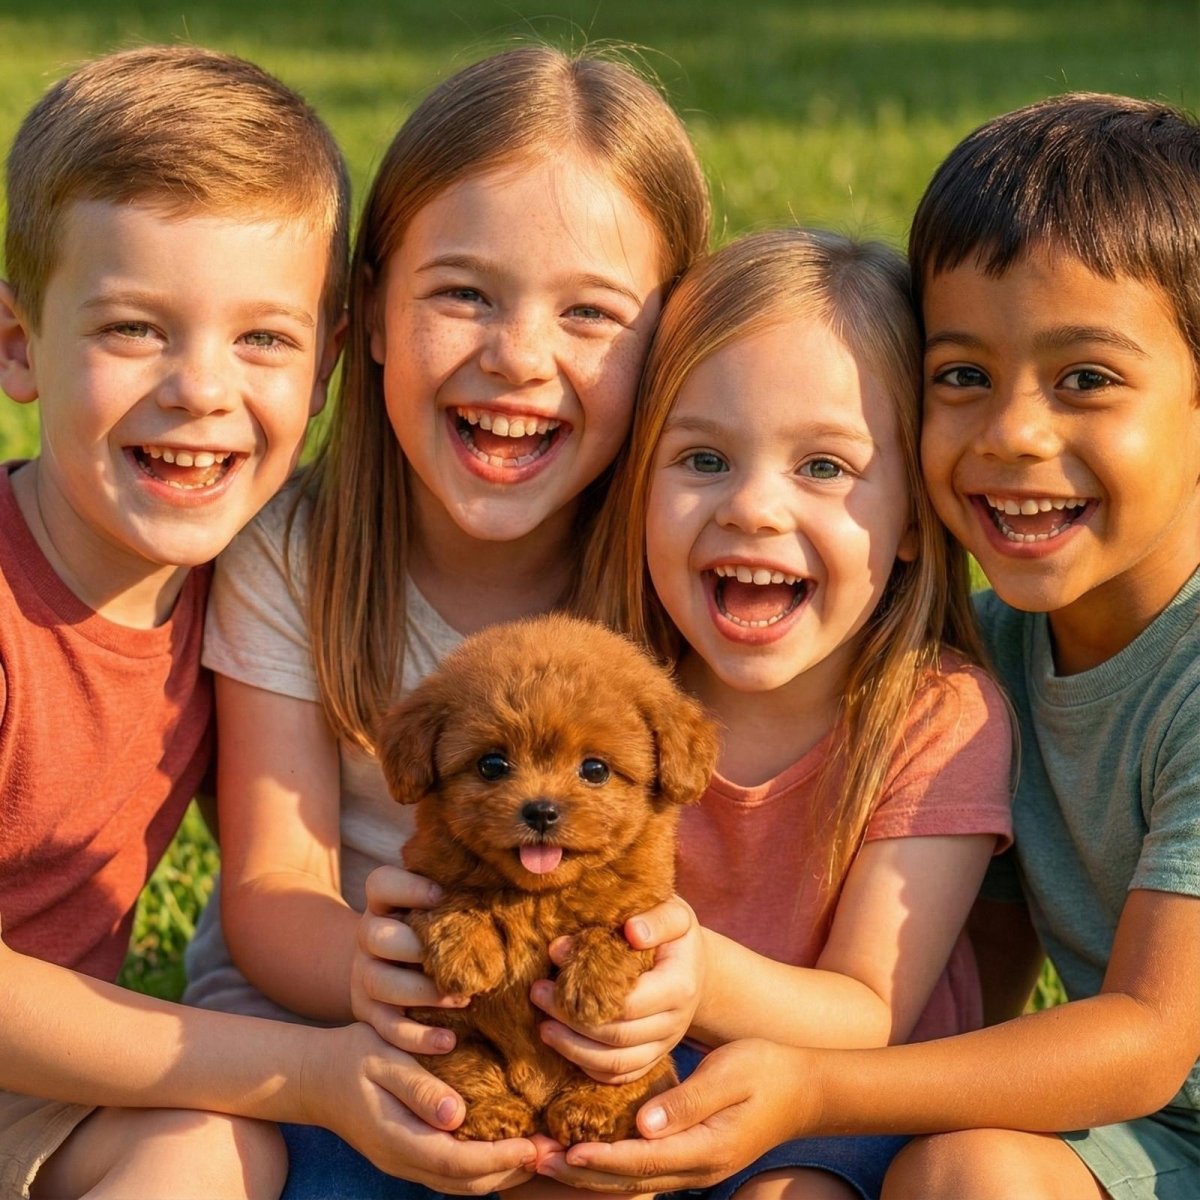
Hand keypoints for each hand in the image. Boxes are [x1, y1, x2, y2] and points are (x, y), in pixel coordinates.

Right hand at [303, 1022, 539, 1193]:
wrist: (313, 1075)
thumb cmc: (350, 1057)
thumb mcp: (381, 1060)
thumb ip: (418, 1087)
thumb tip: (456, 1114)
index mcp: (397, 1139)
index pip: (458, 1161)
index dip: (501, 1158)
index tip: (535, 1145)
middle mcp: (403, 1160)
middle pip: (466, 1182)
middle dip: (511, 1170)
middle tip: (553, 1151)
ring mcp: (404, 1162)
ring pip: (460, 1184)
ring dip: (501, 1172)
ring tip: (539, 1151)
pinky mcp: (407, 1155)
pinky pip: (451, 1172)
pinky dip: (483, 1166)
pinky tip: (505, 1146)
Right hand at [350, 865, 464, 1054]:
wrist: (387, 966)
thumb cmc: (434, 931)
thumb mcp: (442, 909)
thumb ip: (468, 893)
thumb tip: (532, 871)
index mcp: (384, 903)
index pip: (380, 883)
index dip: (408, 887)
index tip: (442, 895)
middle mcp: (368, 935)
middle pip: (374, 934)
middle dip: (415, 947)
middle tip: (458, 959)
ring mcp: (364, 973)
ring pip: (378, 981)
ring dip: (422, 993)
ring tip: (463, 999)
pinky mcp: (368, 1012)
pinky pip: (385, 1027)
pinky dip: (415, 1036)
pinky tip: (448, 1040)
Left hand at [533, 896, 704, 1084]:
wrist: (694, 966)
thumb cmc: (675, 934)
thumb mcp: (674, 913)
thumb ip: (654, 919)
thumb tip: (630, 930)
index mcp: (680, 986)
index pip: (629, 1003)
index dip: (584, 994)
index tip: (551, 974)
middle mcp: (675, 1022)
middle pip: (618, 1036)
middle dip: (571, 1021)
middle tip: (537, 996)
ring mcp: (665, 1045)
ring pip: (617, 1063)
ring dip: (574, 1049)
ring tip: (543, 1028)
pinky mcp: (653, 1057)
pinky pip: (621, 1075)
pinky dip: (591, 1068)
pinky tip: (565, 1048)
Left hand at [535, 1039, 812, 1192]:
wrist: (806, 1088)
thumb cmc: (768, 1069)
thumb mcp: (730, 1073)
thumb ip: (689, 1100)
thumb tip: (644, 1122)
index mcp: (708, 1149)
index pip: (644, 1161)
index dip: (601, 1157)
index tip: (564, 1150)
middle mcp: (699, 1169)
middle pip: (630, 1180)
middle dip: (581, 1172)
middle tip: (535, 1159)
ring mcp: (697, 1168)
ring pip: (634, 1179)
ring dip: (590, 1171)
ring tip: (547, 1158)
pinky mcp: (693, 1156)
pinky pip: (645, 1167)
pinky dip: (611, 1162)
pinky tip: (585, 1149)